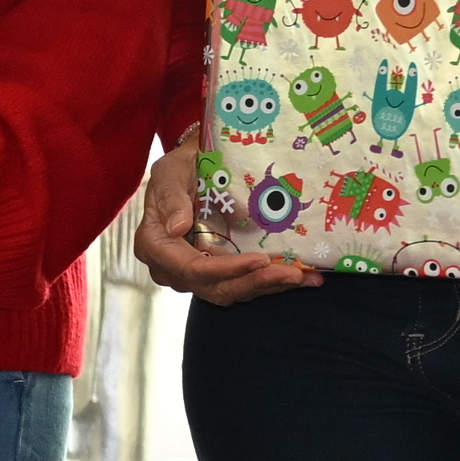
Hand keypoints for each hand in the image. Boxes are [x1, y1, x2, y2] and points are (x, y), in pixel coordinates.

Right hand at [126, 141, 311, 305]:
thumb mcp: (169, 173)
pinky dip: (270, 283)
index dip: (228, 269)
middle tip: (292, 274)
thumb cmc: (177, 169)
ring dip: (268, 287)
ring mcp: (195, 273)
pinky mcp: (215, 272)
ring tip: (303, 277)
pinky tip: (301, 277)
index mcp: (155, 246)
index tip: (261, 259)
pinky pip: (242, 284)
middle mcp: (173, 268)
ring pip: (232, 292)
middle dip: (256, 283)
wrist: (189, 169)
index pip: (192, 268)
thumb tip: (176, 228)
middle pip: (214, 288)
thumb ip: (170, 199)